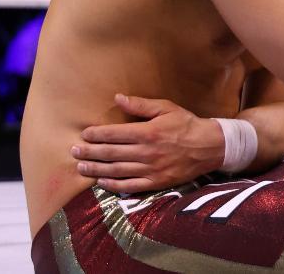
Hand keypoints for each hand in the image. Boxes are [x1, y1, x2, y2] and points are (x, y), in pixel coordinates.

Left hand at [73, 93, 224, 192]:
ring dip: (96, 169)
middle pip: (111, 153)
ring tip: (81, 167)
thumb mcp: (166, 108)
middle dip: (90, 152)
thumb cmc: (186, 124)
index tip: (84, 134)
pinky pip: (129, 186)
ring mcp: (150, 169)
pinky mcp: (155, 182)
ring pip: (116, 170)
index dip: (96, 134)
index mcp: (148, 132)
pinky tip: (101, 182)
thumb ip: (141, 105)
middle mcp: (146, 152)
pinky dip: (113, 185)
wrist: (210, 147)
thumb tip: (118, 98)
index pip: (114, 134)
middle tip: (74, 151)